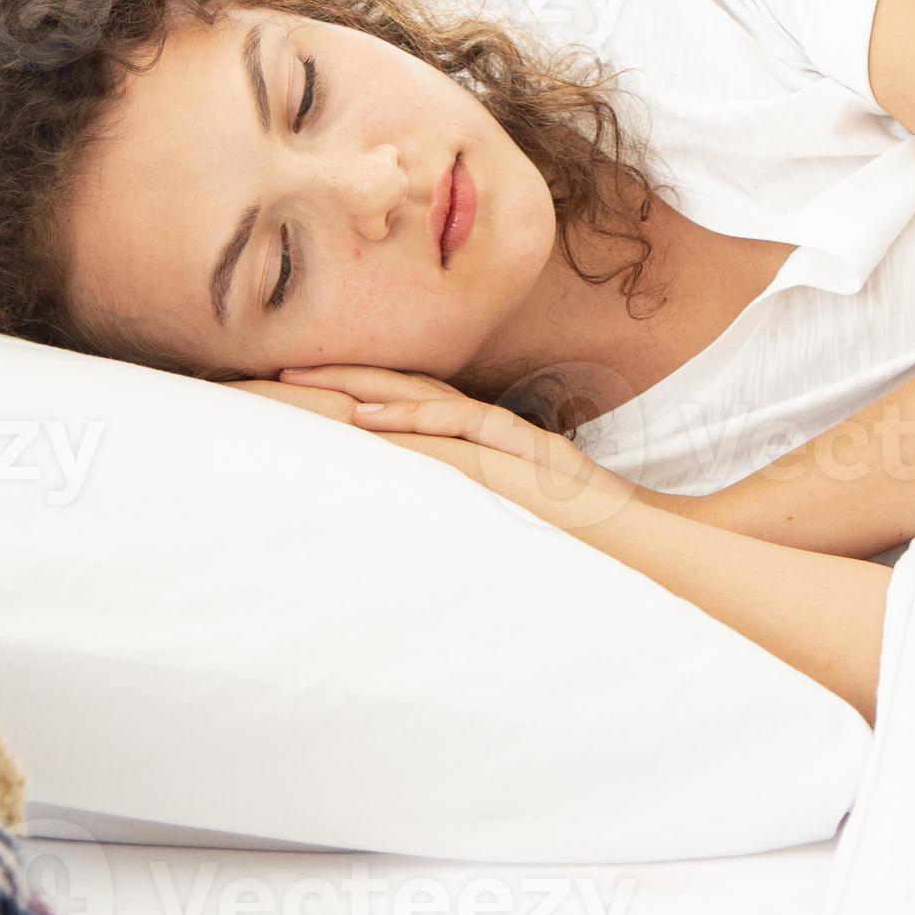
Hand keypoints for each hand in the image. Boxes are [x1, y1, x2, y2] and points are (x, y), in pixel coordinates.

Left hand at [230, 365, 642, 532]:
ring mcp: (504, 438)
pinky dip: (412, 415)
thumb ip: (463, 511)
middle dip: (331, 378)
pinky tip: (367, 417)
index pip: (402, 406)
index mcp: (478, 444)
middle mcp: (486, 432)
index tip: (286, 394)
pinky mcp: (522, 451)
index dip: (344, 395)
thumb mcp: (502, 522)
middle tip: (264, 371)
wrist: (650, 543)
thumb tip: (411, 528)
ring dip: (354, 385)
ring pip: (420, 396)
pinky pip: (460, 424)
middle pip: (397, 389)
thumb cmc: (579, 541)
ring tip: (293, 380)